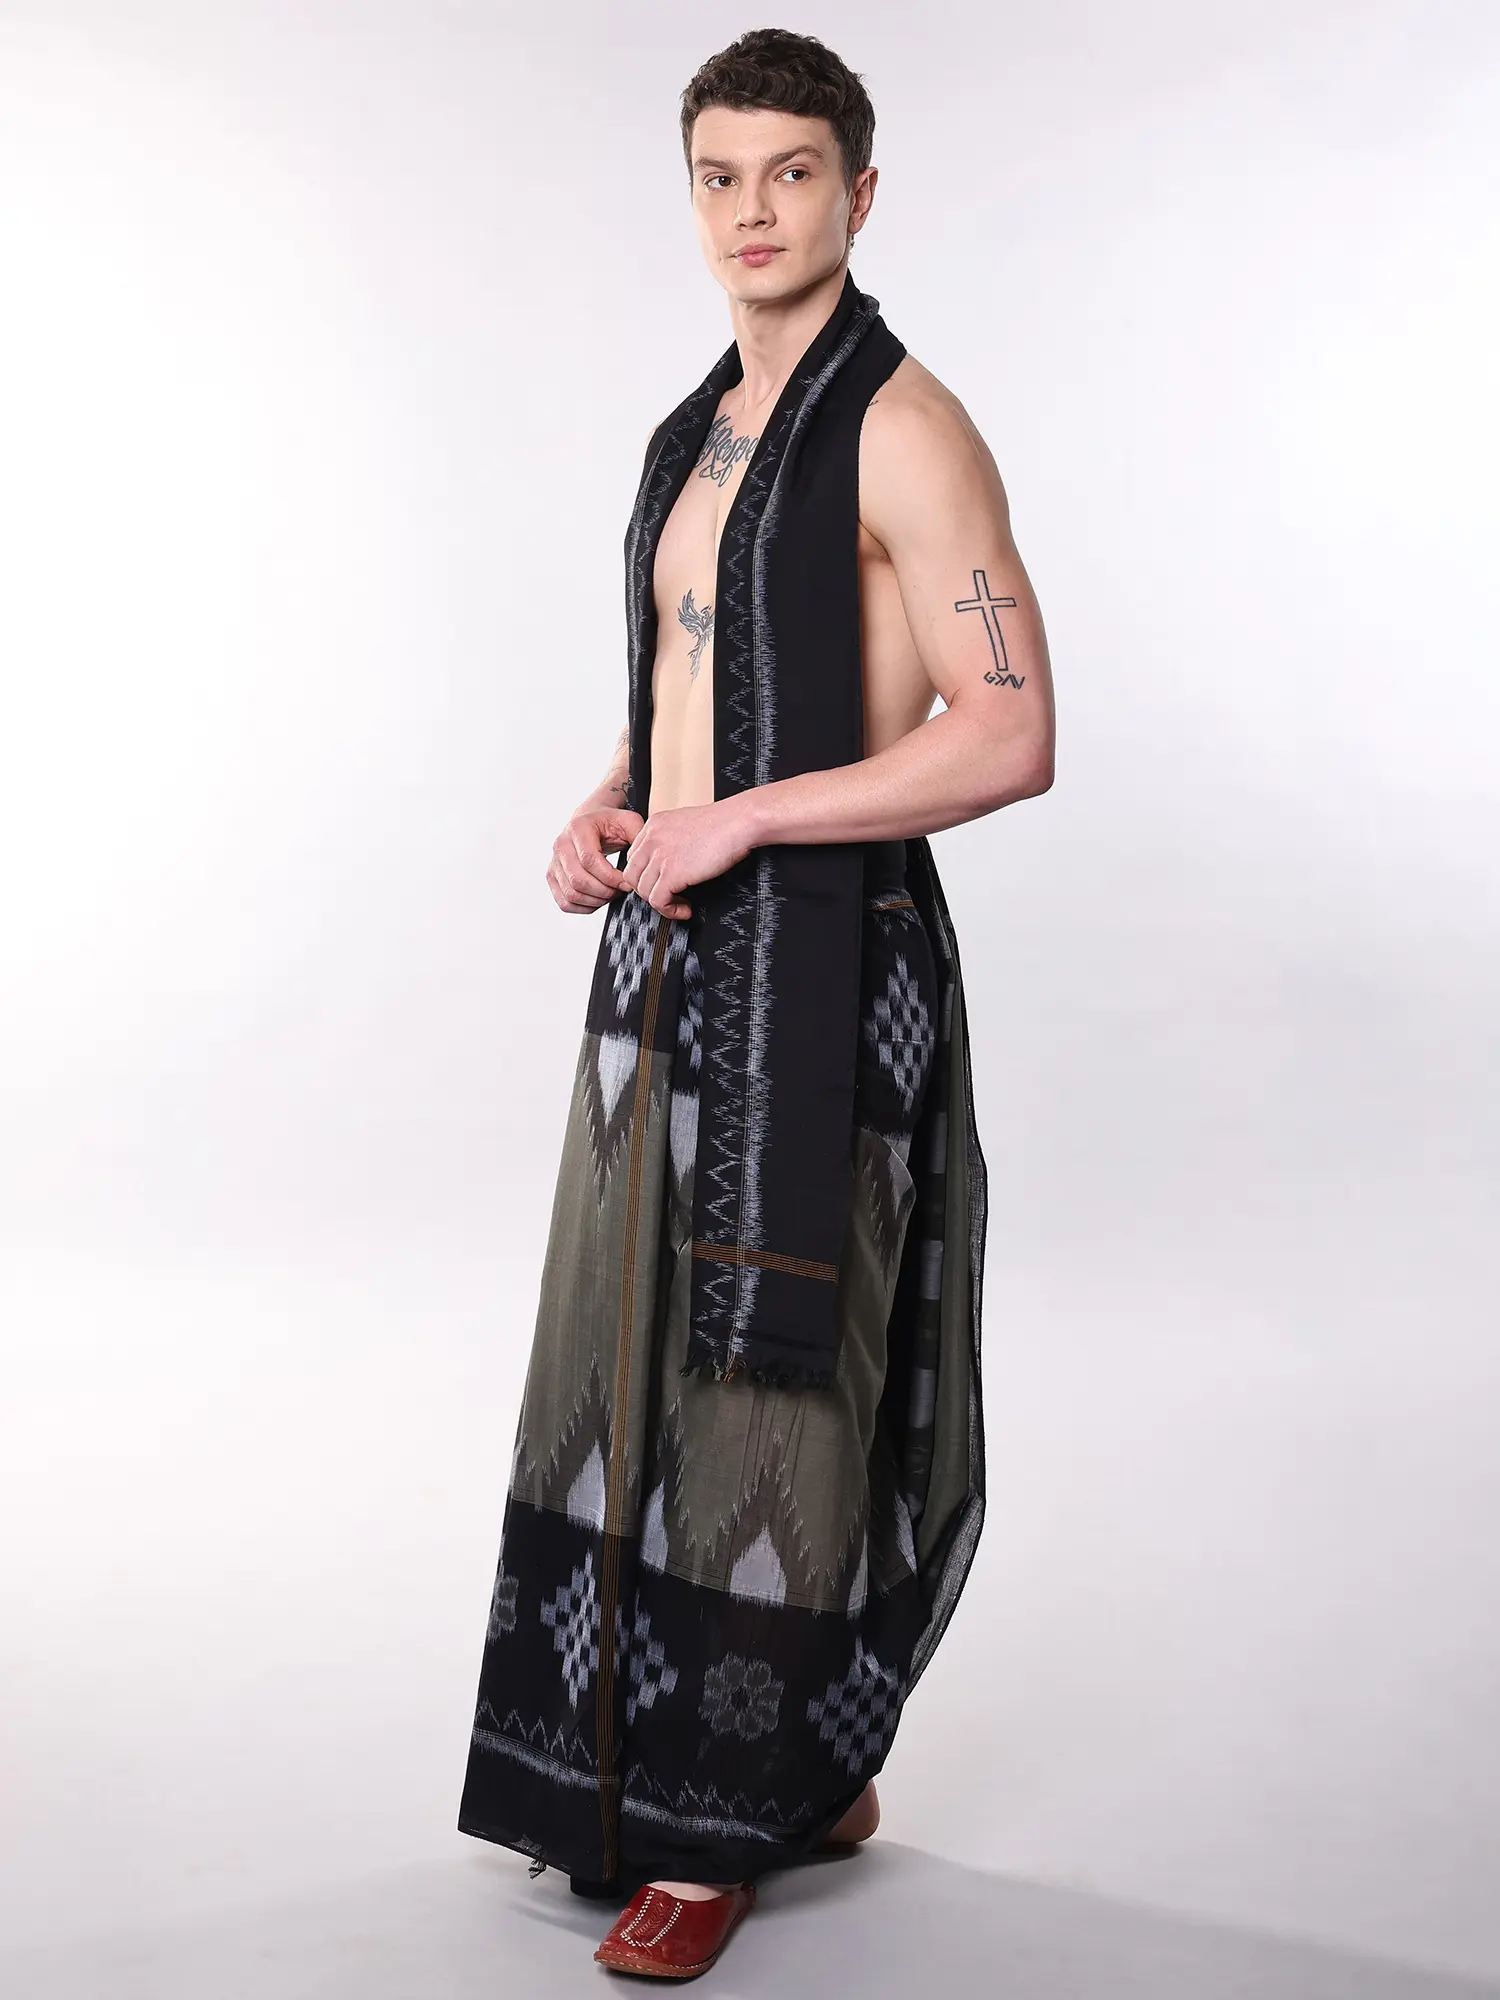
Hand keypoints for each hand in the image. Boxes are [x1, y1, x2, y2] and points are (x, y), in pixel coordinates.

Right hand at [546, 806, 644, 913]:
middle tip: (620, 890)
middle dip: (605, 891)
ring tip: (611, 894)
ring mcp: (554, 862)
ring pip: (571, 894)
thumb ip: (638, 836)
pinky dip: (584, 907)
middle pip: (578, 880)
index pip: (589, 860)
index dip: (611, 877)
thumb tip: (640, 861)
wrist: (591, 823)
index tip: (627, 883)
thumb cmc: (611, 824)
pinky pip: (565, 902)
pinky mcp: (552, 877)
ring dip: (596, 901)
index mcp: (578, 828)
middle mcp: (561, 844)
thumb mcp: (629, 822)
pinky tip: (599, 899)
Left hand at [618, 798, 756, 917]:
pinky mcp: (672, 872)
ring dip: (661, 903)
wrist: (739, 822)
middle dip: (648, 890)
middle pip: (632, 874)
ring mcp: (660, 855)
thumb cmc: (723, 824)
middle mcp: (652, 839)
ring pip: (643, 890)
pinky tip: (685, 909)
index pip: (633, 857)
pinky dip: (670, 910)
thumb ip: (671, 841)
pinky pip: (658, 901)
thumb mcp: (686, 826)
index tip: (661, 884)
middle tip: (668, 897)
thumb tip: (672, 863)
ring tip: (680, 904)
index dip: (646, 875)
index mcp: (654, 825)